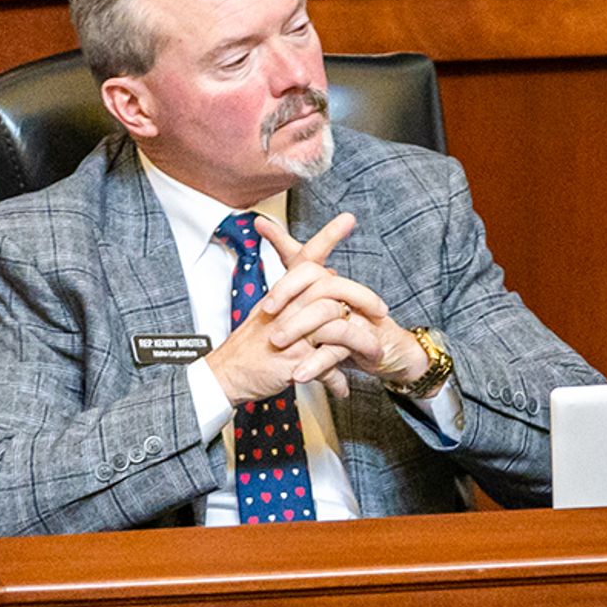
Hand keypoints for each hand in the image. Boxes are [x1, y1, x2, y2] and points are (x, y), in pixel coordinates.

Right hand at [203, 214, 359, 405]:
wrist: (224, 375)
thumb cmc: (250, 349)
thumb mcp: (274, 319)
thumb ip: (303, 305)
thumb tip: (330, 288)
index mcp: (284, 295)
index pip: (306, 258)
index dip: (327, 236)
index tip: (348, 218)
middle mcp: (286, 306)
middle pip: (331, 286)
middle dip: (362, 295)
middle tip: (382, 308)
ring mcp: (289, 330)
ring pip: (334, 319)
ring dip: (361, 339)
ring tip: (377, 352)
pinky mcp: (292, 357)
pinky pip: (327, 361)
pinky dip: (337, 378)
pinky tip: (344, 389)